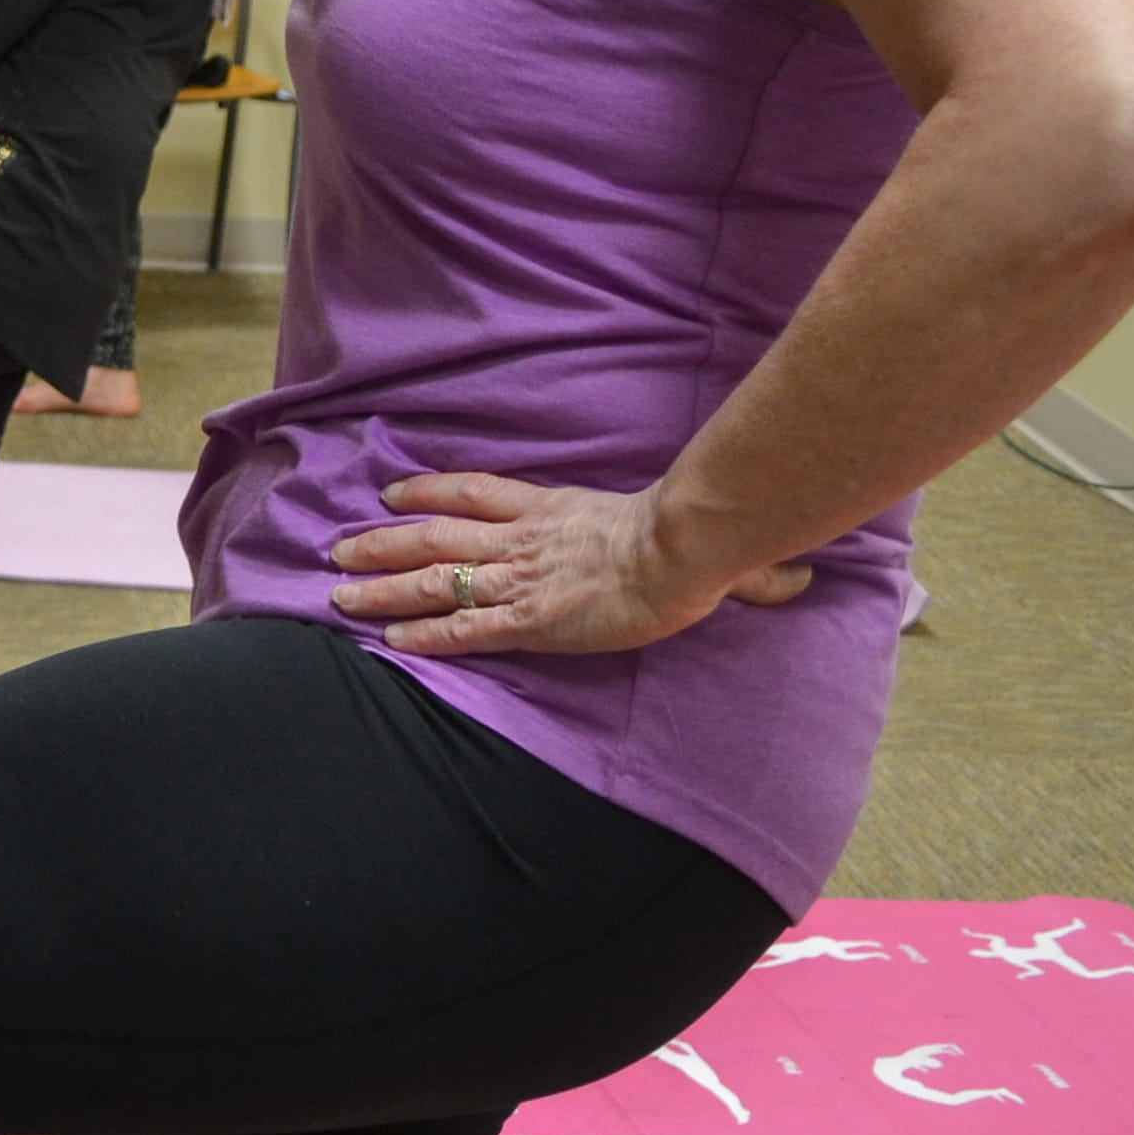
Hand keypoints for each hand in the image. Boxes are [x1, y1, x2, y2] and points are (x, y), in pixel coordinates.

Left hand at [327, 472, 810, 656]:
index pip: (479, 495)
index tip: (392, 493)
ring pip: (434, 580)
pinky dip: (421, 633)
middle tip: (336, 547)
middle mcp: (524, 542)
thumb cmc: (695, 539)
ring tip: (337, 591)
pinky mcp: (526, 620)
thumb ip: (730, 559)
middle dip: (383, 543)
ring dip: (382, 586)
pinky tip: (385, 640)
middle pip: (437, 538)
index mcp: (557, 512)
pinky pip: (461, 628)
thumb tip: (797, 578)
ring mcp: (521, 580)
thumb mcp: (698, 533)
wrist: (684, 551)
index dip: (430, 494)